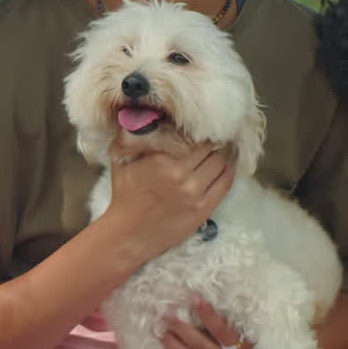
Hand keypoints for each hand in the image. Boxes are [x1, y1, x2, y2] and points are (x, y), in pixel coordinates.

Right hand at [105, 141, 232, 257]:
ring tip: (209, 158)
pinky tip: (219, 170)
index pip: (192, 136)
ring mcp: (195, 193)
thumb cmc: (125, 195)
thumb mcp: (121, 160)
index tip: (194, 132)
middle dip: (207, 145)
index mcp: (162, 160)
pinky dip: (226, 173)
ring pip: (220, 163)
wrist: (129, 234)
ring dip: (216, 158)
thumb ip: (131, 136)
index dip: (196, 132)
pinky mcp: (204, 209)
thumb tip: (142, 113)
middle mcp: (181, 175)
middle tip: (203, 144)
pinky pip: (226, 183)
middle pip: (209, 148)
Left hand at [162, 295, 258, 348]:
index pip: (221, 331)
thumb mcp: (252, 337)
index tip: (195, 297)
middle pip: (199, 345)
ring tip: (160, 329)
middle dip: (181, 328)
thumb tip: (213, 302)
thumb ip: (234, 324)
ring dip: (172, 343)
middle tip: (167, 313)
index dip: (207, 314)